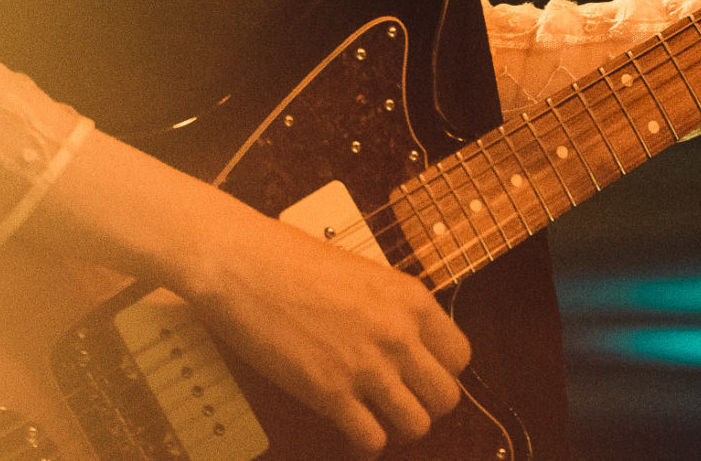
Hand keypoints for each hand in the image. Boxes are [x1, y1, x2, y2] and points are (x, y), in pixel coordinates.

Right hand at [25, 132, 469, 454]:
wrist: (241, 263)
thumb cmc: (291, 259)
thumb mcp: (362, 272)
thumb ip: (391, 308)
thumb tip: (406, 340)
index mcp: (411, 298)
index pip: (459, 356)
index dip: (439, 370)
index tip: (417, 373)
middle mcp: (398, 334)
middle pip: (446, 398)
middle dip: (422, 403)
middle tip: (395, 398)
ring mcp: (366, 366)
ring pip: (416, 426)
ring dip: (396, 426)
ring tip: (373, 414)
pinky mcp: (330, 393)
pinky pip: (371, 440)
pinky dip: (363, 441)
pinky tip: (348, 426)